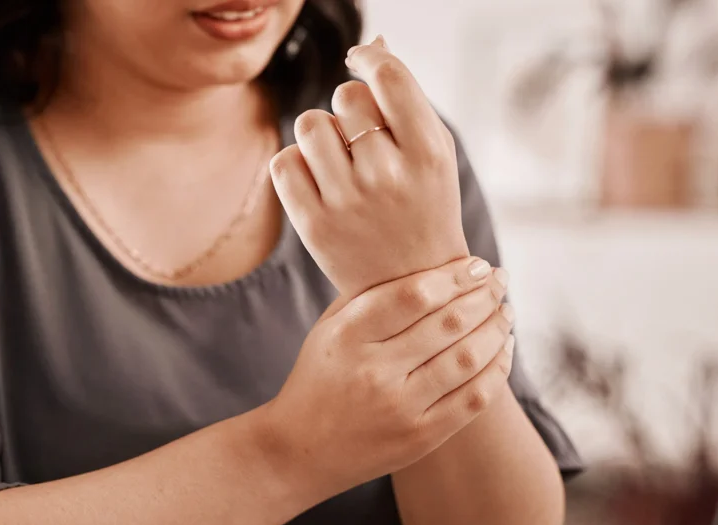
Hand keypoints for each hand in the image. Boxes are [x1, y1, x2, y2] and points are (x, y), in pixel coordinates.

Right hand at [258, 258, 513, 498]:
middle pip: (449, 323)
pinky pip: (475, 398)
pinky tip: (503, 349)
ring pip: (469, 358)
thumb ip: (370, 296)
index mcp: (348, 336)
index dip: (454, 276)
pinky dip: (497, 369)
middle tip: (499, 281)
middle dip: (484, 296)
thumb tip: (432, 265)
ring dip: (497, 329)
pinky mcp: (420, 437)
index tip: (476, 264)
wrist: (300, 450)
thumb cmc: (319, 377)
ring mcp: (400, 408)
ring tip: (505, 312)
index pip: (415, 295)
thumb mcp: (329, 329)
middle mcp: (374, 372)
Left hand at [270, 36, 467, 299]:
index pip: (389, 78)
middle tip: (364, 140)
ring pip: (310, 123)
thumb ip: (406, 98)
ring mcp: (348, 202)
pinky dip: (296, 164)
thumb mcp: (433, 153)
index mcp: (429, 154)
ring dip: (320, 133)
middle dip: (350, 109)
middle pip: (345, 96)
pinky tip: (318, 180)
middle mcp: (388, 176)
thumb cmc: (423, 206)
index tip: (361, 60)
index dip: (368, 58)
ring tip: (339, 159)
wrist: (412, 287)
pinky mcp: (313, 224)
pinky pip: (284, 161)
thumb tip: (372, 42)